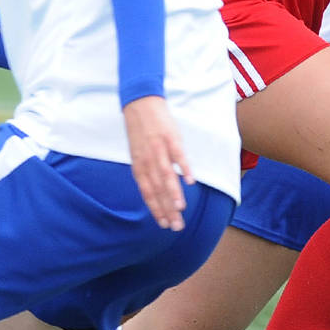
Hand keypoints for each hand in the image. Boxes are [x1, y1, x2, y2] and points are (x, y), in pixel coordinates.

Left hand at [122, 95, 192, 231]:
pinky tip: (191, 181)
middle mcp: (147, 160)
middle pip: (158, 189)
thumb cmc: (141, 131)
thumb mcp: (138, 154)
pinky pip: (178, 156)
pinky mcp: (170, 137)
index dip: (155, 209)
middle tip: (176, 226)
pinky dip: (184, 168)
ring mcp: (159, 149)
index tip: (164, 225)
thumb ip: (146, 172)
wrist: (140, 102)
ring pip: (167, 175)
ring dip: (173, 194)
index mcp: (139, 166)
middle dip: (167, 209)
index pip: (148, 192)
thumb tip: (155, 191)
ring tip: (181, 210)